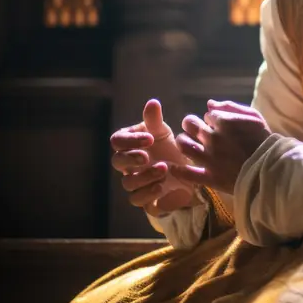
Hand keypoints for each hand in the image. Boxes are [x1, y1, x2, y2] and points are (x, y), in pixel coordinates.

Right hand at [110, 99, 196, 216]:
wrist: (186, 173)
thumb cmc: (168, 149)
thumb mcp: (164, 133)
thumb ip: (155, 120)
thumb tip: (153, 102)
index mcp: (129, 145)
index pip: (117, 141)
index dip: (130, 140)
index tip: (150, 139)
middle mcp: (128, 165)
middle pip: (117, 162)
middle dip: (131, 159)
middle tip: (147, 157)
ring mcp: (134, 182)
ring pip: (128, 183)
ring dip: (144, 176)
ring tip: (164, 169)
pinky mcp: (144, 199)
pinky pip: (137, 200)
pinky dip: (148, 194)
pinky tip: (161, 186)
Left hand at [169, 99, 270, 194]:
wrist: (271, 169)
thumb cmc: (264, 140)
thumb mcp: (253, 117)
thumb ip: (231, 107)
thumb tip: (209, 104)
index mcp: (224, 122)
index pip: (207, 115)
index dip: (212, 120)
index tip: (217, 125)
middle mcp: (213, 138)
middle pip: (189, 124)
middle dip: (191, 124)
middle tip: (195, 130)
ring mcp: (209, 158)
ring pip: (183, 145)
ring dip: (182, 141)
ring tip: (187, 143)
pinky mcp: (209, 176)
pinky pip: (188, 173)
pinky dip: (178, 170)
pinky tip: (174, 167)